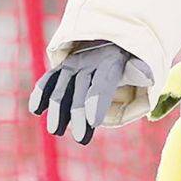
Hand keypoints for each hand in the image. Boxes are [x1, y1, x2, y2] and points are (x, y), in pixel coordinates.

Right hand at [28, 40, 153, 143]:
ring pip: (62, 85)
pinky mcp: (63, 67)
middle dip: (79, 113)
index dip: (98, 100)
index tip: (93, 121)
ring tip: (55, 130)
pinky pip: (50, 78)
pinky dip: (42, 91)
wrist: (116, 42)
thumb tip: (145, 84)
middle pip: (82, 88)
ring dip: (57, 108)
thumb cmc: (132, 66)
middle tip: (81, 138)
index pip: (104, 81)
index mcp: (113, 61)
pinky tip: (35, 109)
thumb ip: (143, 80)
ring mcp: (74, 63)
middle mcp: (91, 60)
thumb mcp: (144, 70)